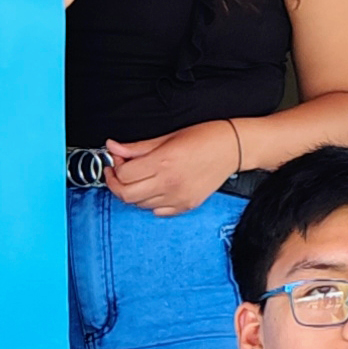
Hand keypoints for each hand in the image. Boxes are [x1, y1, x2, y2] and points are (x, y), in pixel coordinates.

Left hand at [104, 121, 240, 216]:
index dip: (115, 167)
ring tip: (138, 178)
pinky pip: (157, 212)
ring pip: (139, 205)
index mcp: (163, 162)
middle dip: (115, 184)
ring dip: (133, 192)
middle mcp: (169, 183)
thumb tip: (113, 147)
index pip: (124, 175)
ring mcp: (178, 198)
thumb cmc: (206, 137)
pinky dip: (149, 202)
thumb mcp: (168, 136)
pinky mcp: (186, 206)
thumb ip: (137, 147)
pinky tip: (154, 188)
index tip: (116, 160)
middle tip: (117, 172)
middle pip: (126, 195)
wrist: (234, 148)